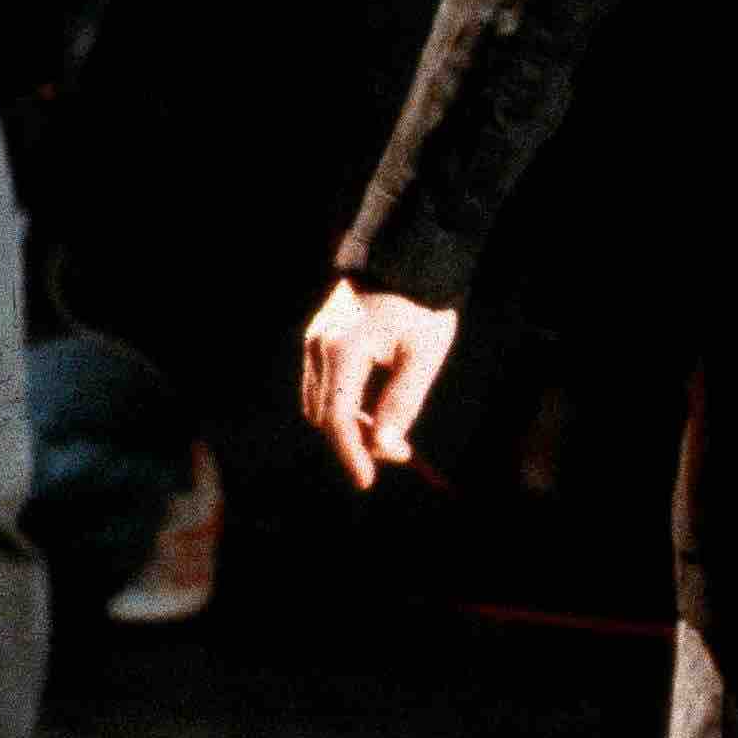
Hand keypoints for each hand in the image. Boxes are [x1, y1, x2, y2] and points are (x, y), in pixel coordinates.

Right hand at [299, 277, 457, 487]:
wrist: (405, 256)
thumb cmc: (421, 305)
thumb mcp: (422, 355)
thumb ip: (401, 403)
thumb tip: (384, 447)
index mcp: (344, 350)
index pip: (337, 418)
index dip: (351, 454)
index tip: (367, 481)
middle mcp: (319, 346)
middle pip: (325, 416)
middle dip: (356, 441)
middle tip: (400, 450)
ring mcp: (315, 339)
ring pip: (320, 403)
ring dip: (349, 424)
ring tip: (390, 426)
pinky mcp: (319, 336)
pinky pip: (322, 384)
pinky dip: (344, 403)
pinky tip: (374, 403)